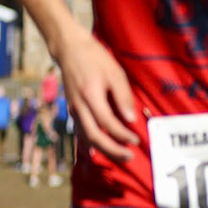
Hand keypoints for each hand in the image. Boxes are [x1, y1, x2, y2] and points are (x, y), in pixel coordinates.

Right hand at [50, 30, 140, 159]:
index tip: (137, 140)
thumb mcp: (115, 74)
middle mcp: (79, 106)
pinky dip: (86, 144)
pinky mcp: (72, 109)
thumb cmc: (96, 60)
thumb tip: (130, 119)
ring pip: (85, 136)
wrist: (70, 50)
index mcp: (90, 95)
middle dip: (112, 149)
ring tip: (119, 157)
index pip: (107, 123)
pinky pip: (79, 131)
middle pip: (94, 135)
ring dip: (102, 149)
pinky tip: (93, 154)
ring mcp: (74, 109)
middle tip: (129, 156)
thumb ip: (123, 97)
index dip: (122, 135)